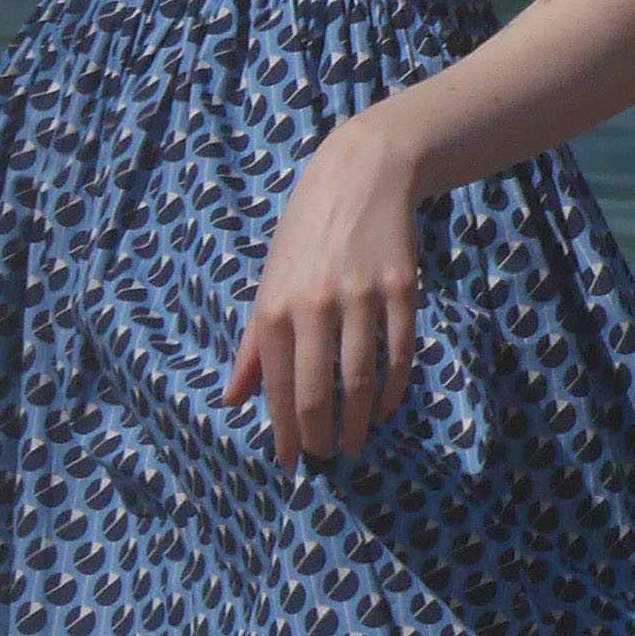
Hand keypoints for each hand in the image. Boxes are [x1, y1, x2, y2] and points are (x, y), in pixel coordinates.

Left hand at [223, 111, 421, 467]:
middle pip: (316, 392)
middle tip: (327, 458)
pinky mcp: (401, 289)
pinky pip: (400, 354)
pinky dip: (394, 390)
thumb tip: (233, 399)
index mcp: (274, 306)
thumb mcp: (269, 281)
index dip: (285, 433)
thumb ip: (253, 345)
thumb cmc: (305, 233)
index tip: (290, 462)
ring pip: (360, 380)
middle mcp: (314, 304)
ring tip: (356, 444)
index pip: (276, 387)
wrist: (361, 173)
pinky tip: (386, 408)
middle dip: (320, 437)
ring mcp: (360, 297)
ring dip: (359, 423)